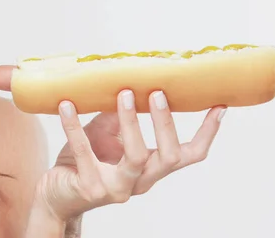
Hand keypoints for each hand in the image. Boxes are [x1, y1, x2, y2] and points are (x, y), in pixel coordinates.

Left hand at [0, 65, 226, 222]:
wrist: (56, 195)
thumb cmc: (83, 162)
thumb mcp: (106, 134)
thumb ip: (119, 115)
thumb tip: (131, 80)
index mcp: (150, 169)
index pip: (189, 155)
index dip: (206, 133)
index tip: (218, 106)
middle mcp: (140, 181)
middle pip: (170, 156)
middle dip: (165, 123)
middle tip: (157, 92)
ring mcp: (117, 189)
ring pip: (135, 156)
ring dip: (130, 121)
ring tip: (122, 93)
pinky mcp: (91, 189)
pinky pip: (84, 152)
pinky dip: (74, 125)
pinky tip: (66, 105)